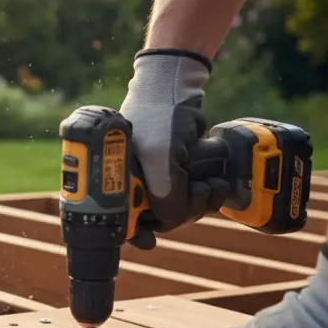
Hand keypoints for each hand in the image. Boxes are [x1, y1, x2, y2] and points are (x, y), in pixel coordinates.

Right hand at [120, 49, 230, 248]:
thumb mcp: (161, 161)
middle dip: (178, 216)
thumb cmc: (158, 119)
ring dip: (196, 206)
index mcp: (115, 180)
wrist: (176, 88)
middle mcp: (132, 181)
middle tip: (196, 200)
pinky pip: (188, 196)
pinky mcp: (175, 170)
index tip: (152, 239)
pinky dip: (202, 196)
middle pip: (153, 219)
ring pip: (174, 210)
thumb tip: (172, 223)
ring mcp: (154, 176)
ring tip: (210, 188)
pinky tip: (211, 187)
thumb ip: (166, 197)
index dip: (138, 232)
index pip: (124, 221)